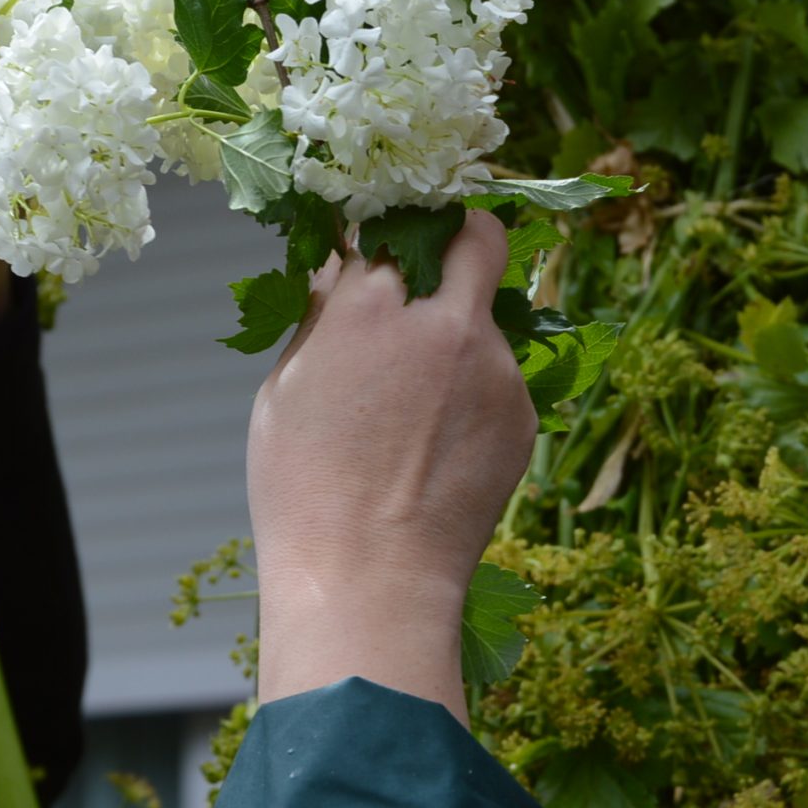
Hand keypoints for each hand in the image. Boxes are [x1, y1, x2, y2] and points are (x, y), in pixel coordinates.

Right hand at [246, 212, 535, 723]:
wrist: (370, 581)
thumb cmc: (305, 492)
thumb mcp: (284, 390)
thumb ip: (321, 315)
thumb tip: (341, 266)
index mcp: (370, 307)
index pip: (394, 225)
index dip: (387, 235)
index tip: (382, 249)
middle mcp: (445, 323)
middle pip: (478, 235)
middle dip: (460, 237)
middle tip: (436, 267)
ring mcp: (495, 369)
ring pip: (490, 317)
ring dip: (461, 334)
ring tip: (419, 403)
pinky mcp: (524, 414)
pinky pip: (502, 378)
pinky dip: (475, 393)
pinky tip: (438, 443)